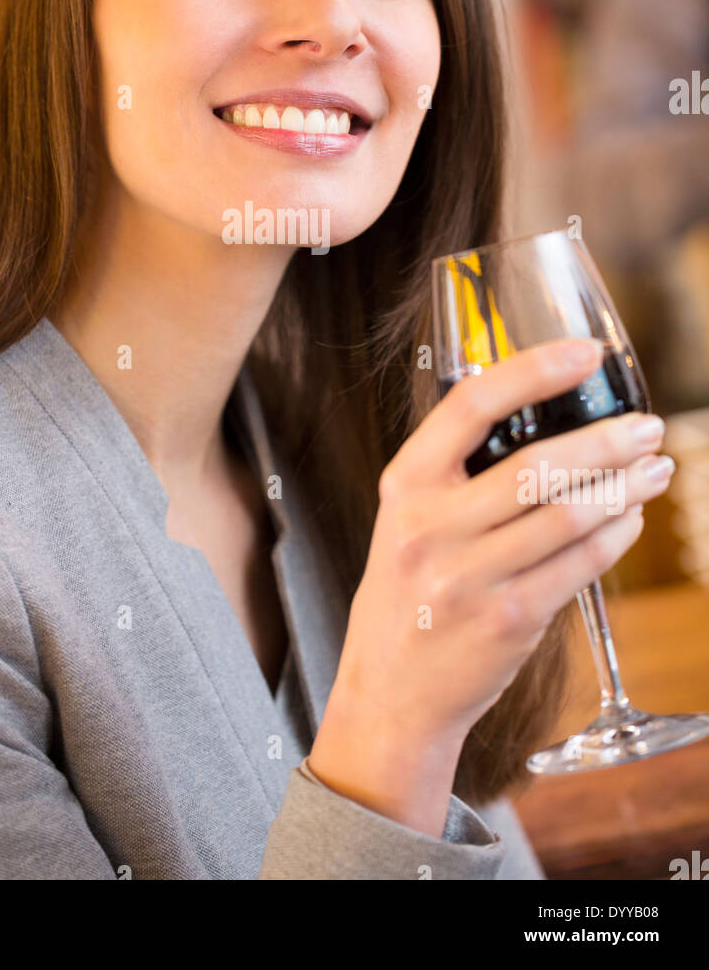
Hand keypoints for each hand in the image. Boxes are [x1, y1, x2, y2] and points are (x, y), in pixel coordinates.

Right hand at [308, 338, 669, 833]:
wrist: (391, 691)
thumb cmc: (408, 594)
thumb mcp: (407, 520)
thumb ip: (456, 472)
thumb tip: (539, 413)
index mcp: (405, 485)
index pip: (470, 406)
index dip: (533, 371)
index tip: (583, 353)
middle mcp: (431, 526)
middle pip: (534, 465)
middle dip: (606, 440)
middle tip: (646, 426)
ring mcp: (467, 576)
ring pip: (566, 516)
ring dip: (624, 487)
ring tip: (654, 469)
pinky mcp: (506, 619)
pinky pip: (577, 566)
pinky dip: (614, 537)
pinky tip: (630, 520)